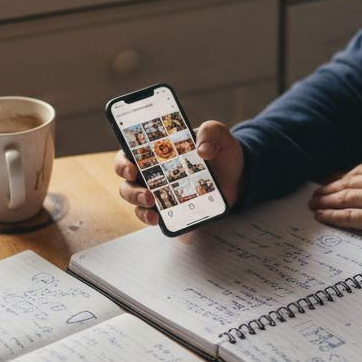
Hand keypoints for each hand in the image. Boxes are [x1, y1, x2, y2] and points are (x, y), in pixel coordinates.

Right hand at [116, 120, 244, 226]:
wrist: (238, 173)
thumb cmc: (219, 150)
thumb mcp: (217, 134)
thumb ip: (211, 132)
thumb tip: (203, 150)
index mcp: (155, 153)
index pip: (128, 157)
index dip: (123, 164)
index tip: (131, 170)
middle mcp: (152, 176)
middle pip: (128, 186)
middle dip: (132, 193)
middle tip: (148, 196)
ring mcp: (162, 197)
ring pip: (140, 207)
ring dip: (142, 212)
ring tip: (155, 215)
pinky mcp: (176, 213)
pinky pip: (166, 224)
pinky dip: (169, 228)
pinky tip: (177, 229)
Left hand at [308, 159, 361, 245]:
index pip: (359, 171)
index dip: (343, 178)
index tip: (334, 182)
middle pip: (346, 183)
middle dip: (329, 188)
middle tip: (316, 193)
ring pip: (343, 198)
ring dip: (325, 201)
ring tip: (314, 204)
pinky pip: (347, 217)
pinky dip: (331, 215)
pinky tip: (321, 216)